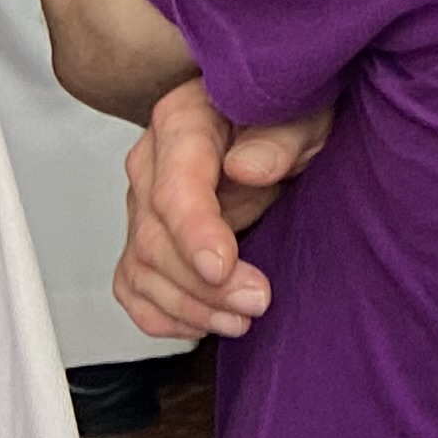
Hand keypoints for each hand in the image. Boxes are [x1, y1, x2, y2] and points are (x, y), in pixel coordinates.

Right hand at [112, 78, 334, 341]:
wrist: (282, 122)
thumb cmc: (290, 112)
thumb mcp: (303, 114)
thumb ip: (278, 138)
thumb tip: (247, 168)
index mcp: (182, 121)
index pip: (174, 186)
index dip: (194, 232)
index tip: (222, 266)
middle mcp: (151, 163)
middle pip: (154, 238)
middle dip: (203, 283)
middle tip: (256, 301)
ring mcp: (143, 203)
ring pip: (141, 269)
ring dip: (188, 305)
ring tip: (240, 320)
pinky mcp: (147, 237)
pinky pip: (134, 286)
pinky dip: (162, 314)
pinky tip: (203, 325)